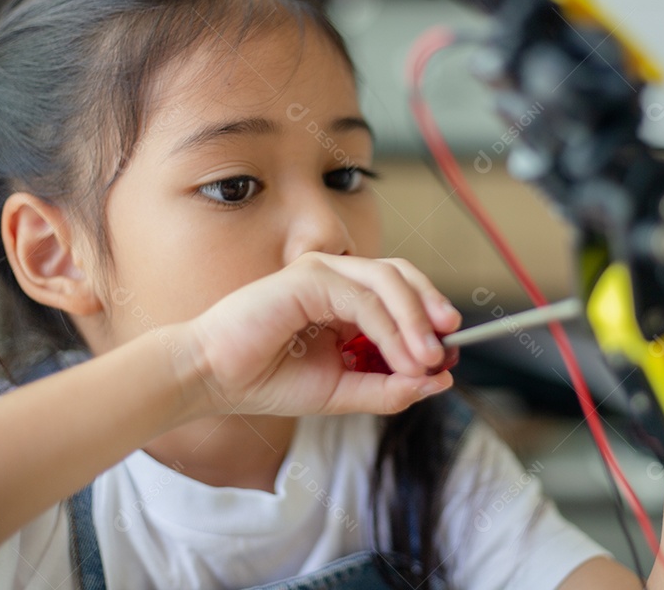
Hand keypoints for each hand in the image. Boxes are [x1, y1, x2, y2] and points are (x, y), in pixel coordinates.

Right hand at [183, 253, 461, 417]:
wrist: (213, 379)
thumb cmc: (267, 381)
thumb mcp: (342, 392)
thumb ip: (388, 387)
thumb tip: (439, 381)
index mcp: (342, 300)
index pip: (399, 293)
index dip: (428, 318)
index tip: (450, 355)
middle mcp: (335, 278)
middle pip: (401, 276)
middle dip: (431, 307)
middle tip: (450, 343)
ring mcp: (322, 272)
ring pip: (389, 283)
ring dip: (416, 322)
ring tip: (430, 359)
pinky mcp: (310, 277)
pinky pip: (364, 299)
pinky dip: (391, 328)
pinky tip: (402, 356)